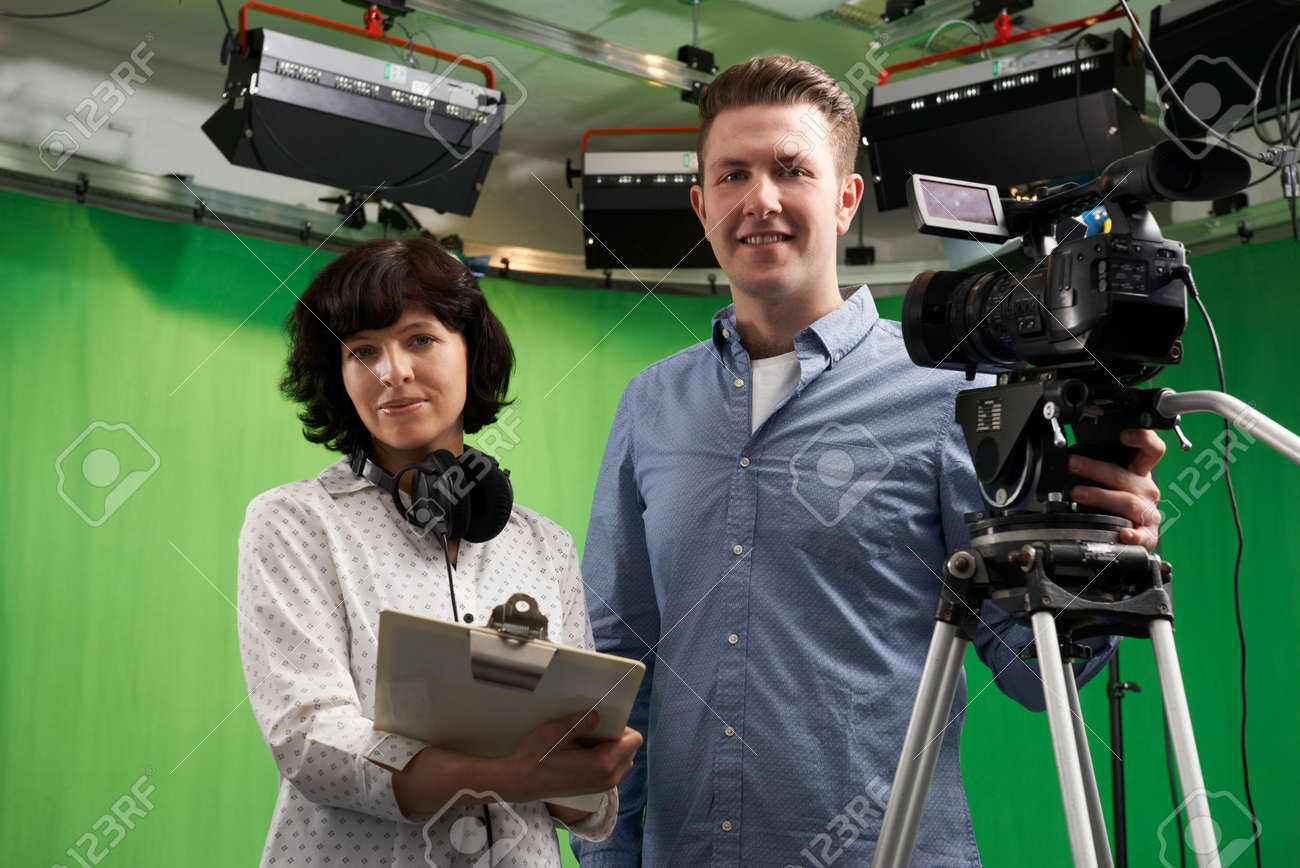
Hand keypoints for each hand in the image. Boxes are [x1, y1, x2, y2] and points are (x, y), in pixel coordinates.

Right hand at [497, 711, 641, 803]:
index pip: (634, 740)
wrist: (523, 782)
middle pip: (631, 751)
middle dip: (619, 738)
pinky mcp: (595, 789)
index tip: (605, 721)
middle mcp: (608, 778)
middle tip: (596, 730)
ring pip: (624, 761)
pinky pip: (614, 770)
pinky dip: (607, 759)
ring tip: (589, 741)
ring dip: (613, 749)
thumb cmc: (537, 757)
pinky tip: (585, 753)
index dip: (622, 727)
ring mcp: (602, 786)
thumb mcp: (556, 732)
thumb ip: (580, 723)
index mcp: (603, 764)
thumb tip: (598, 716)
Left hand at [1068, 427, 1165, 550]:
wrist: (1133, 534)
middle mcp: (1146, 490)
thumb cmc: (1118, 504)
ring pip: (1127, 502)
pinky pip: (1142, 534)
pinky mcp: (1148, 534)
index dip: (1142, 439)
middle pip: (1124, 476)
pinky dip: (1133, 535)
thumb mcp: (1111, 481)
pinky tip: (1122, 533)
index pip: (1151, 449)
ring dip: (1100, 496)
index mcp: (1140, 473)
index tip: (1124, 435)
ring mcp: (1149, 512)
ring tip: (1078, 494)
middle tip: (1072, 465)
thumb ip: (1098, 470)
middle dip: (1094, 469)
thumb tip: (1069, 460)